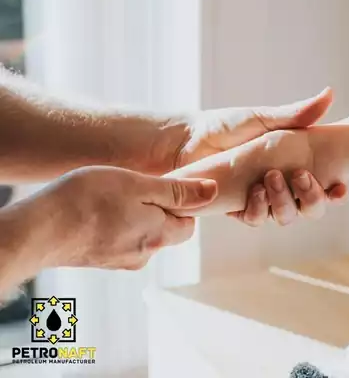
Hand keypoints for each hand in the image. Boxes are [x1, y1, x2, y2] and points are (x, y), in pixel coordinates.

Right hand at [25, 166, 216, 269]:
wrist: (38, 230)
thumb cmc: (88, 201)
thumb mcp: (139, 185)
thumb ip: (178, 191)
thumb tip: (213, 191)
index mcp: (159, 236)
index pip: (188, 224)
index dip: (181, 204)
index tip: (163, 187)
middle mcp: (144, 255)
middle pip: (165, 230)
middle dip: (157, 209)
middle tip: (133, 188)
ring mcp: (119, 261)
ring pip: (141, 235)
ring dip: (134, 216)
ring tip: (110, 198)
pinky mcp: (100, 260)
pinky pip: (119, 240)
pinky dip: (115, 225)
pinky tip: (97, 211)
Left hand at [164, 90, 348, 220]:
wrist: (188, 139)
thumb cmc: (228, 125)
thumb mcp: (265, 118)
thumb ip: (297, 114)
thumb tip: (329, 94)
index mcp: (294, 165)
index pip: (326, 186)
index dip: (337, 193)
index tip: (341, 187)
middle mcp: (282, 186)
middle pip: (310, 208)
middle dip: (311, 198)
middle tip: (299, 176)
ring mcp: (262, 199)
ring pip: (285, 216)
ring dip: (283, 203)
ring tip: (269, 179)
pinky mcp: (239, 207)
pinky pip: (255, 218)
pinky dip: (258, 209)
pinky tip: (254, 192)